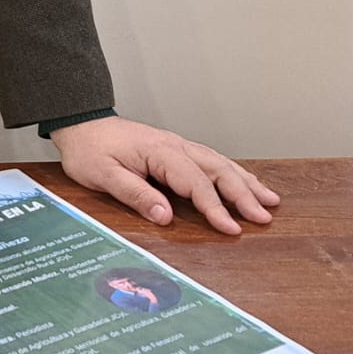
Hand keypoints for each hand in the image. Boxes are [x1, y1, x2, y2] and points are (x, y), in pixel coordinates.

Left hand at [49, 116, 278, 235]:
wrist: (82, 124)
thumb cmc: (90, 150)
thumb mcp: (104, 176)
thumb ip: (135, 195)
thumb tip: (165, 217)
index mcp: (161, 153)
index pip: (196, 183)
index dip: (215, 208)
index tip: (231, 229)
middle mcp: (176, 146)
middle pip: (218, 170)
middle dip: (244, 195)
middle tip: (264, 217)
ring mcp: (178, 145)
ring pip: (220, 163)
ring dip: (245, 182)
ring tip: (270, 200)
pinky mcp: (176, 150)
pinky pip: (211, 160)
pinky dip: (233, 173)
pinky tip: (245, 182)